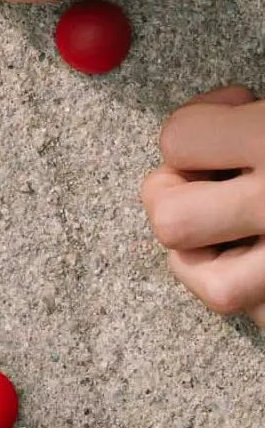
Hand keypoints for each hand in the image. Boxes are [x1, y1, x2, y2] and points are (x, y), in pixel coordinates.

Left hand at [143, 87, 264, 325]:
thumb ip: (247, 120)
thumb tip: (206, 124)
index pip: (178, 139)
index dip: (199, 124)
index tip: (233, 113)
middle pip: (171, 221)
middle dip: (180, 199)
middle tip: (215, 179)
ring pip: (212, 288)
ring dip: (214, 260)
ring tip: (241, 230)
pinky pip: (261, 314)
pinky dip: (261, 291)